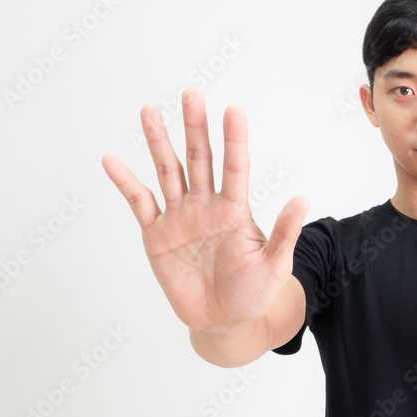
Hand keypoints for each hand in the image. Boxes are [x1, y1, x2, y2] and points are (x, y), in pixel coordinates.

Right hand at [101, 88, 308, 331]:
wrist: (224, 322)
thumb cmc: (253, 293)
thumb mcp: (274, 265)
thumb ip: (283, 233)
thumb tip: (304, 199)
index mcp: (236, 210)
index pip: (235, 166)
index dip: (234, 138)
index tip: (234, 109)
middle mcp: (207, 206)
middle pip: (200, 159)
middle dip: (195, 127)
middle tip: (192, 94)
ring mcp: (180, 217)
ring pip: (169, 171)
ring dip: (159, 142)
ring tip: (149, 111)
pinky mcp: (157, 235)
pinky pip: (140, 202)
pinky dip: (125, 181)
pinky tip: (112, 159)